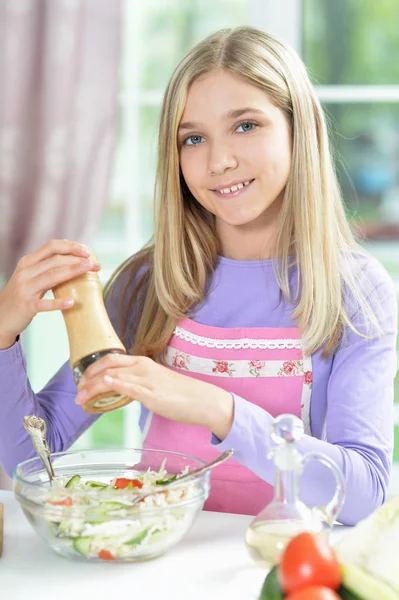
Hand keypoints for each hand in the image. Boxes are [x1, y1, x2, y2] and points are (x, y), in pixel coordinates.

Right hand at [0, 239, 100, 348]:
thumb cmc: (20, 296)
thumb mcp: (29, 277)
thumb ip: (46, 269)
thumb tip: (74, 263)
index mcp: (27, 262)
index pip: (51, 247)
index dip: (70, 246)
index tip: (87, 252)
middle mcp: (25, 273)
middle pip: (55, 260)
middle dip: (78, 260)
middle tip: (96, 264)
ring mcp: (25, 289)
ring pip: (52, 277)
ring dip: (73, 272)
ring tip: (90, 271)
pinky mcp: (26, 306)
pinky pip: (43, 304)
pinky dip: (58, 303)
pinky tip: (71, 303)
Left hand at [75, 354, 233, 439]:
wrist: (204, 401)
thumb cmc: (182, 394)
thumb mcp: (155, 383)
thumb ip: (137, 384)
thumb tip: (122, 390)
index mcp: (143, 363)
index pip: (111, 358)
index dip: (92, 367)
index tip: (82, 379)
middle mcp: (143, 367)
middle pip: (108, 364)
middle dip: (87, 376)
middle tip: (78, 389)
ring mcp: (147, 380)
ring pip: (113, 376)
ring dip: (93, 387)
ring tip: (81, 398)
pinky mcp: (152, 394)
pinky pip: (129, 386)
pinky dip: (114, 384)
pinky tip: (103, 386)